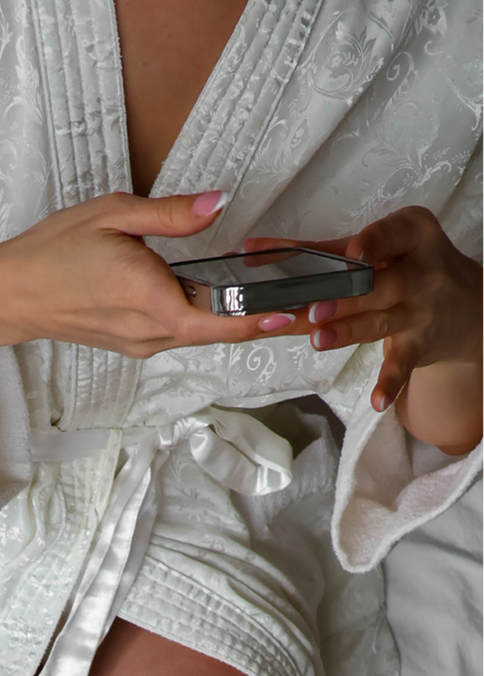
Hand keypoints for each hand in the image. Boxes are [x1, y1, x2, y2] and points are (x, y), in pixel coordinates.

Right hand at [0, 190, 304, 365]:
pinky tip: (212, 294)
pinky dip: (201, 316)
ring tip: (264, 292)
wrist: (10, 295)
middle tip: (298, 295)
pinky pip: (177, 331)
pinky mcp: (131, 342)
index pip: (220, 321)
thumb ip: (170, 215)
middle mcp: (148, 332)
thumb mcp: (113, 215)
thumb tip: (216, 203)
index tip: (295, 311)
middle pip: (217, 331)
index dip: (261, 319)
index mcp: (150, 300)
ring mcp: (139, 343)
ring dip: (229, 316)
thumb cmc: (53, 252)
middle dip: (257, 315)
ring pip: (198, 333)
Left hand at [246, 209, 483, 450]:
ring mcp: (420, 312)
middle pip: (379, 286)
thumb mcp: (379, 248)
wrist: (462, 306)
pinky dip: (391, 383)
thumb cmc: (404, 266)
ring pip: (380, 322)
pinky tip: (377, 401)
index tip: (353, 253)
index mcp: (411, 234)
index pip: (392, 235)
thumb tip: (253, 252)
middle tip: (314, 308)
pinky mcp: (418, 346)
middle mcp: (421, 271)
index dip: (374, 244)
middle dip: (347, 297)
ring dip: (349, 331)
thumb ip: (322, 250)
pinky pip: (402, 366)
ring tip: (318, 339)